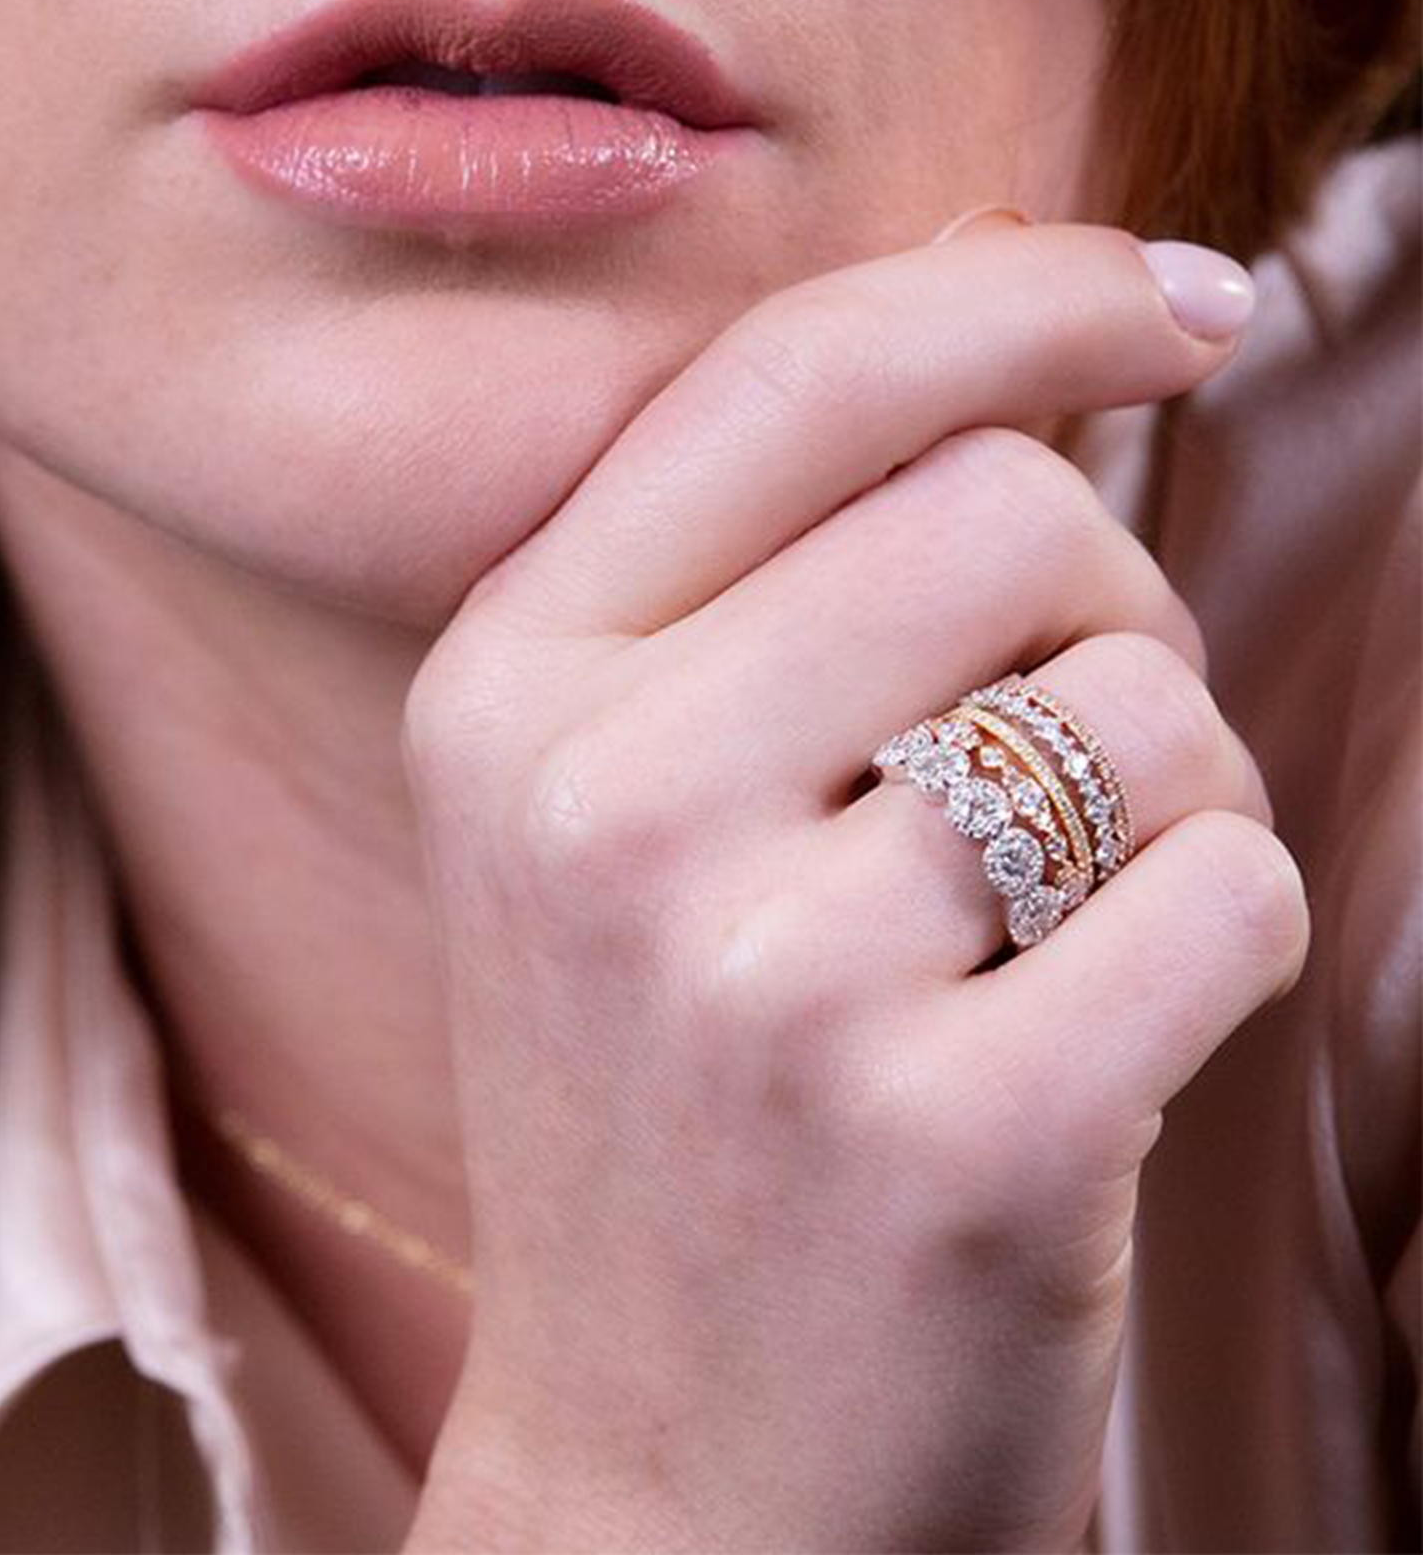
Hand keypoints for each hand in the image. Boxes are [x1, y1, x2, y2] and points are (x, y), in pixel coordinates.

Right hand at [400, 223, 1309, 1551]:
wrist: (666, 1476)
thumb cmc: (666, 1105)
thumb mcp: (606, 813)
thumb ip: (764, 563)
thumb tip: (1012, 310)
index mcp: (503, 693)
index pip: (796, 378)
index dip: (1017, 291)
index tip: (1176, 298)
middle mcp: (599, 809)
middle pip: (1003, 509)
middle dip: (1100, 596)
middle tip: (1059, 741)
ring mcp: (765, 981)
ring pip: (1141, 700)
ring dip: (1163, 789)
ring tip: (1048, 916)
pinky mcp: (952, 1140)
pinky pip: (1224, 887)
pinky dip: (1218, 933)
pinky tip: (1096, 1031)